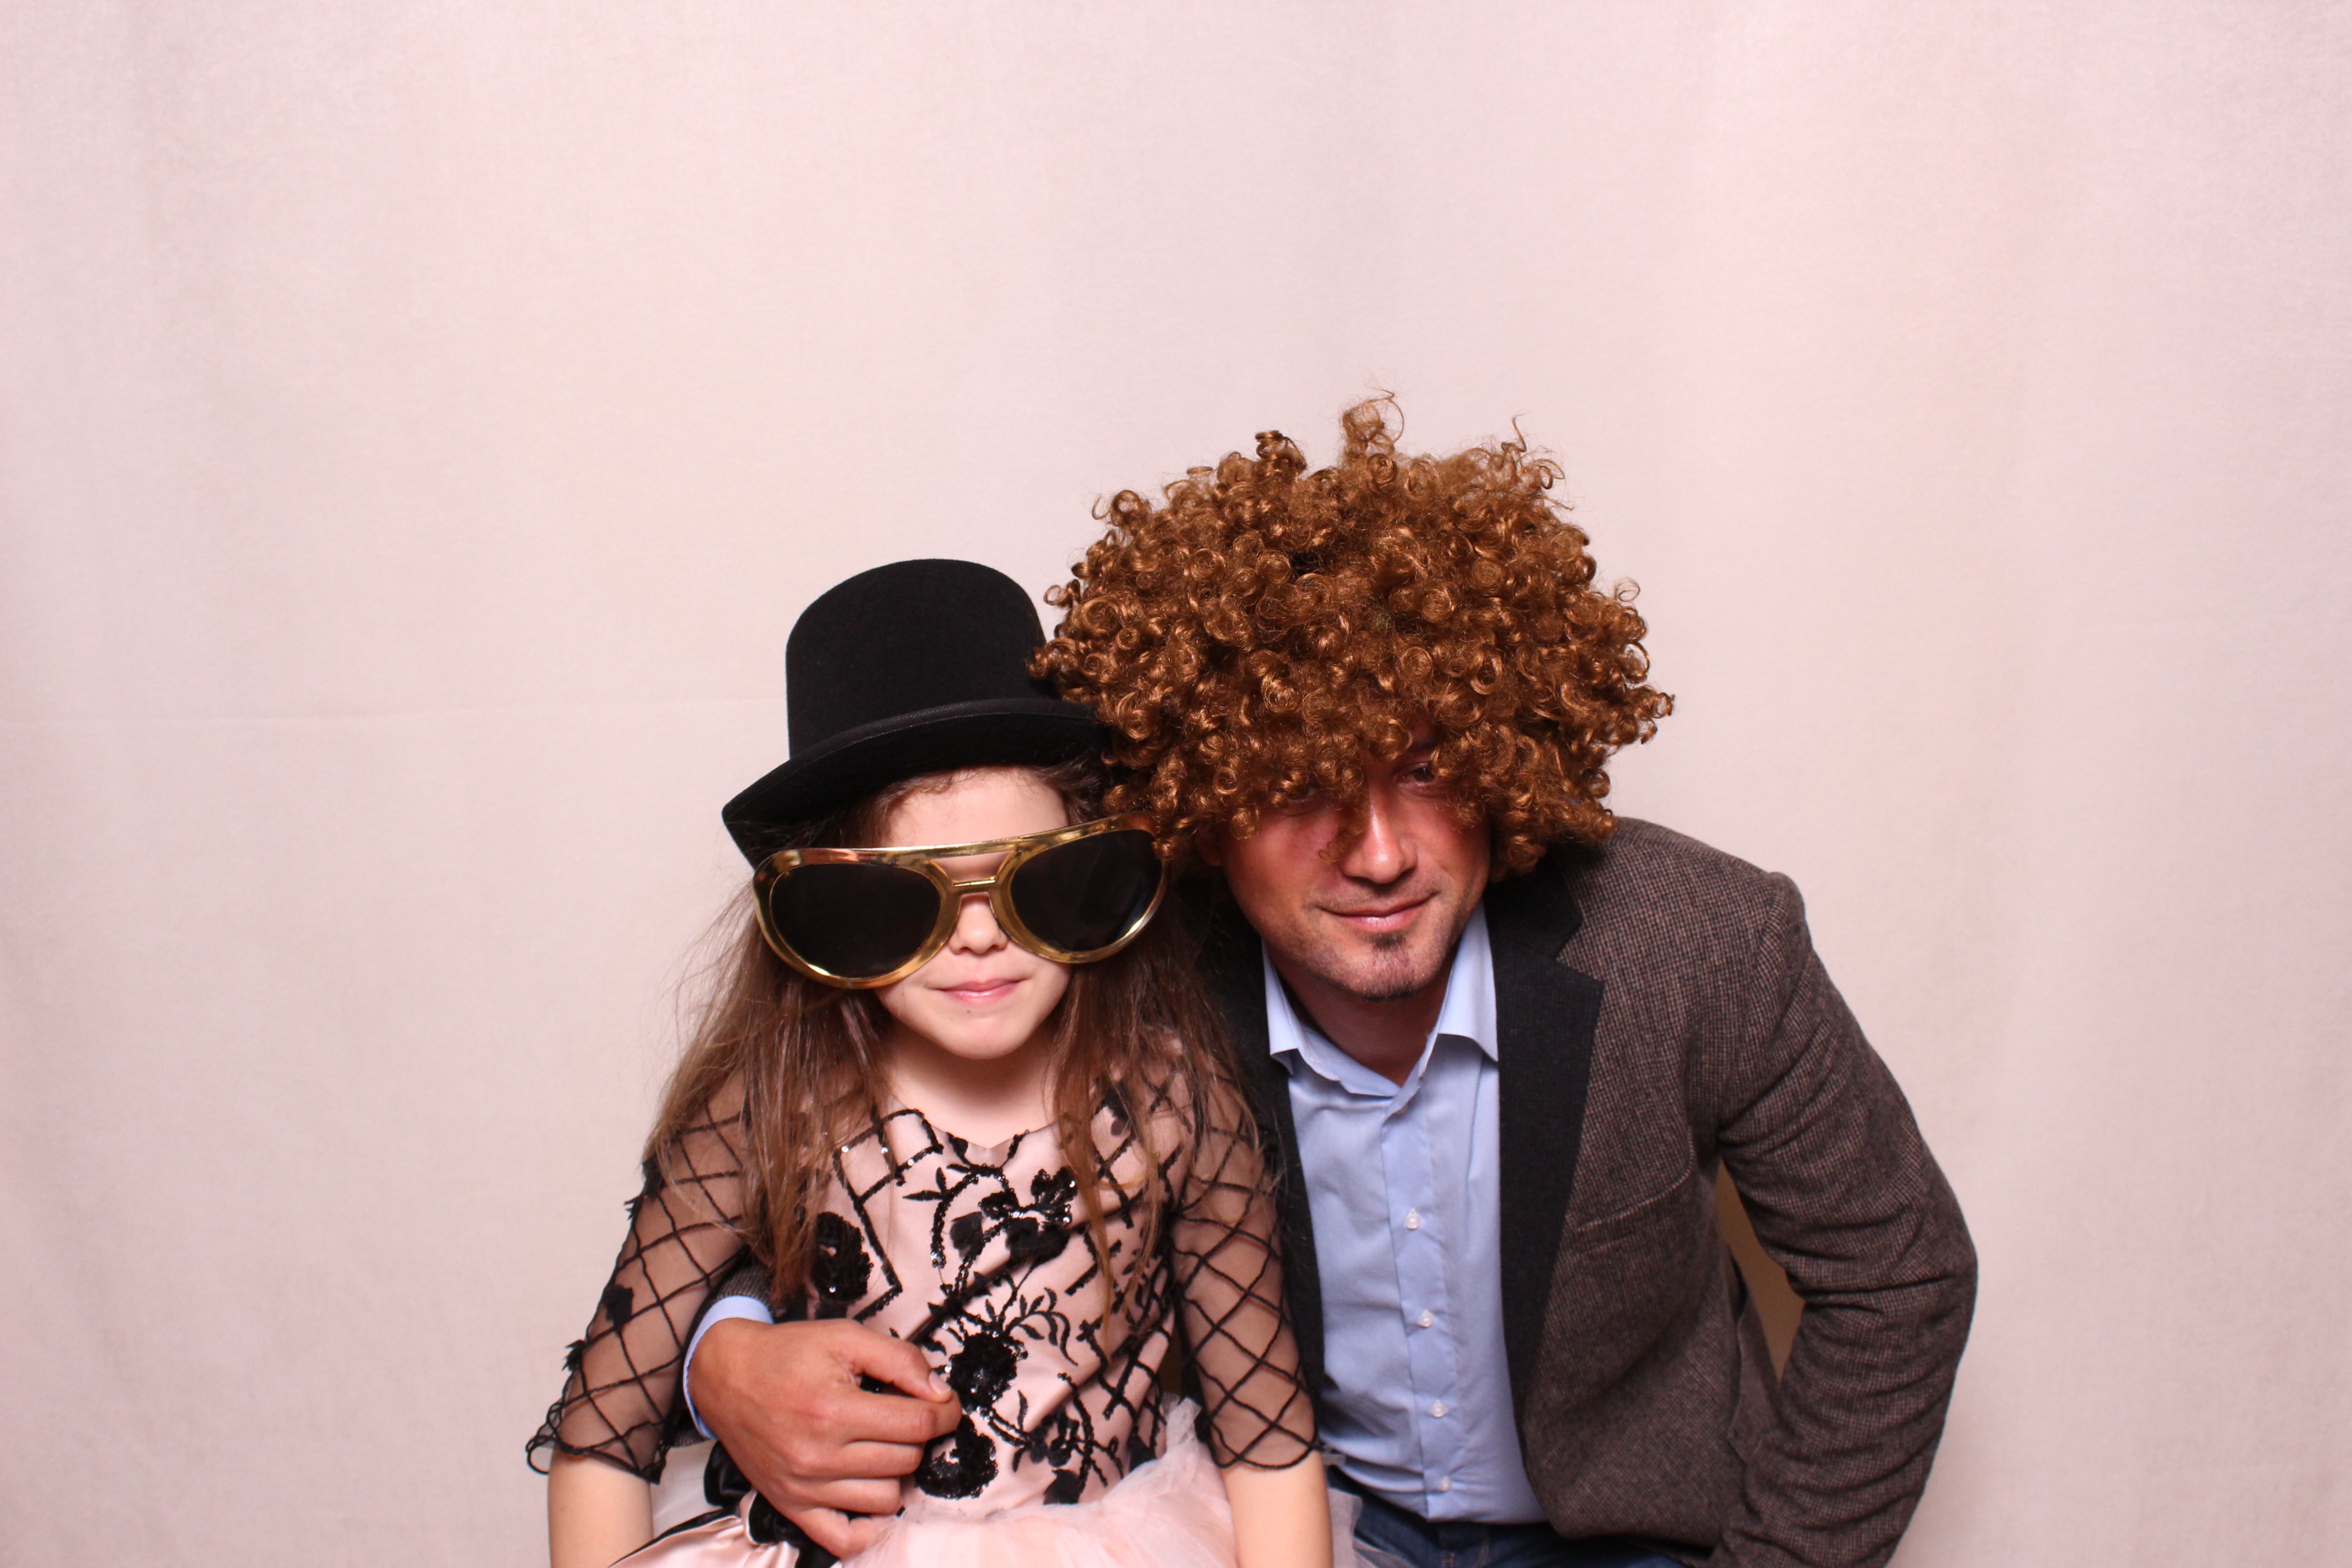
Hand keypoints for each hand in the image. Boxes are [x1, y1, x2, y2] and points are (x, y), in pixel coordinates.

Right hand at [691, 1318, 961, 1558]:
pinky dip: (869, 1526)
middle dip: (918, 1435)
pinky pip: (844, 1538)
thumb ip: (899, 1360)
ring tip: (884, 1446)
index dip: (944, 1411)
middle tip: (908, 1415)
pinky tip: (873, 1495)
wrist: (725, 1375)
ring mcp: (805, 1488)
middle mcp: (819, 1456)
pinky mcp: (791, 1506)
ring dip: (897, 1472)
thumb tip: (939, 1391)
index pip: (918, 1424)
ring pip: (886, 1498)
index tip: (945, 1403)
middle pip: (906, 1460)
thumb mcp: (845, 1336)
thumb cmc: (786, 1354)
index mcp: (834, 1410)